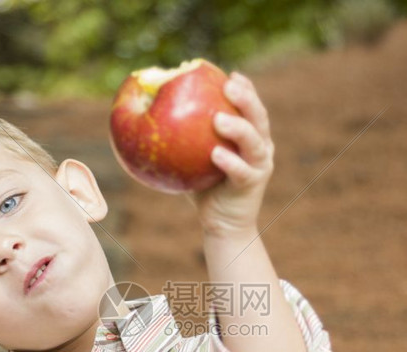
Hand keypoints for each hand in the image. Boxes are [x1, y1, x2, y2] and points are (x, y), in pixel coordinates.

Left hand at [191, 72, 274, 237]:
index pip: (250, 105)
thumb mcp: (191, 157)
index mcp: (249, 134)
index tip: (228, 73)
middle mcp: (260, 146)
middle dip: (246, 98)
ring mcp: (259, 165)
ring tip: (219, 120)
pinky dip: (231, 162)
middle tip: (228, 86)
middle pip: (258, 117)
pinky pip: (242, 171)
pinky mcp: (253, 184)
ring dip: (239, 128)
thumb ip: (180, 135)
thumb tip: (146, 109)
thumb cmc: (202, 186)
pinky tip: (216, 154)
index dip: (244, 88)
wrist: (221, 224)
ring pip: (254, 142)